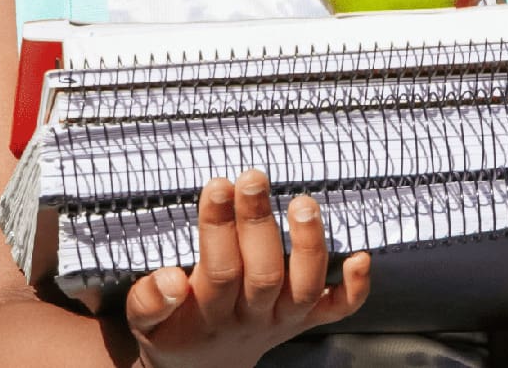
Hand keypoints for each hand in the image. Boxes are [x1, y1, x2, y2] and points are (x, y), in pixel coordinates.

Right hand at [124, 170, 371, 367]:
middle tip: (253, 178)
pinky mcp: (306, 321)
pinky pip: (338, 310)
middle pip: (263, 275)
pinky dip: (354, 288)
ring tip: (303, 202)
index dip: (219, 227)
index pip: (219, 270)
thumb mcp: (145, 323)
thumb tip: (169, 281)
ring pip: (303, 289)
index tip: (219, 184)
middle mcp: (251, 318)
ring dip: (308, 245)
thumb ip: (148, 301)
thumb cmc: (175, 330)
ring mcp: (283, 321)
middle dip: (258, 224)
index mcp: (208, 315)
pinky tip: (361, 256)